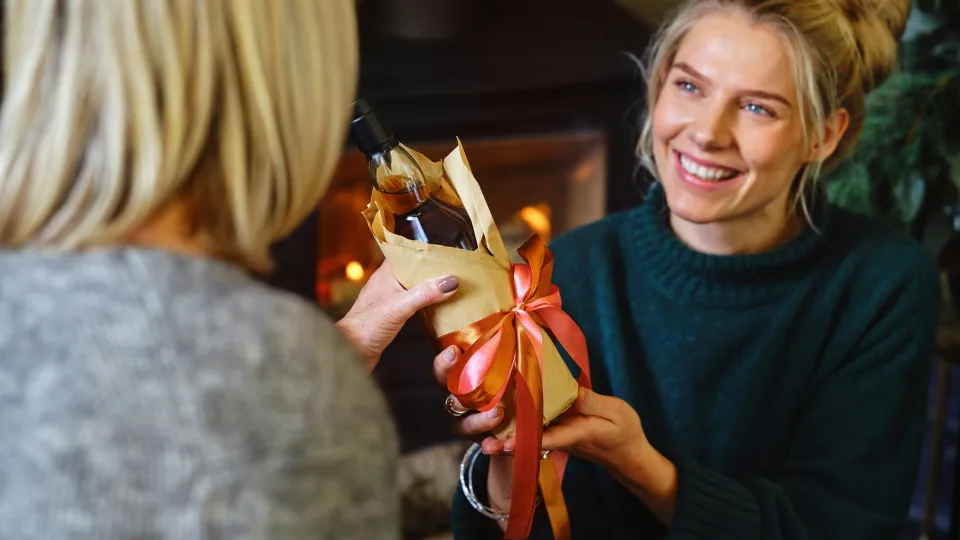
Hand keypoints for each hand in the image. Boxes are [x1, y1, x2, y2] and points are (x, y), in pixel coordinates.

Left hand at [337, 261, 459, 370]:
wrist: (351, 352)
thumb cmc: (366, 327)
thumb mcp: (400, 306)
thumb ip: (425, 293)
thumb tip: (450, 281)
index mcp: (386, 274)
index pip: (407, 253)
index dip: (425, 250)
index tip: (446, 250)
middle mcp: (388, 284)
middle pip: (415, 272)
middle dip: (433, 271)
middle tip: (456, 270)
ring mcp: (390, 300)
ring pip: (415, 289)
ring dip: (431, 289)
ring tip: (451, 287)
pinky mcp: (392, 316)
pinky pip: (414, 305)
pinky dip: (426, 305)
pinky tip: (438, 309)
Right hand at [433, 344, 513, 527]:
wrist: (531, 418)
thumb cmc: (520, 379)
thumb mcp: (517, 359)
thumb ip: (513, 341)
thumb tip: (519, 311)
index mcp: (465, 378)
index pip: (444, 369)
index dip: (444, 362)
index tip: (454, 350)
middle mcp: (463, 400)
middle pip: (447, 393)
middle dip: (450, 381)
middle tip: (463, 376)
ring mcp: (471, 421)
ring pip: (461, 423)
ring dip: (476, 419)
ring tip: (497, 412)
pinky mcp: (486, 440)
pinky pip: (483, 445)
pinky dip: (489, 445)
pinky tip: (494, 444)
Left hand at [483, 387, 677, 524]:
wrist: (628, 454)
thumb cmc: (625, 431)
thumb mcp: (615, 411)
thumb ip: (591, 401)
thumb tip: (568, 389)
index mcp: (576, 433)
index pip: (546, 438)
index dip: (524, 441)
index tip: (501, 444)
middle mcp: (561, 438)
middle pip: (530, 438)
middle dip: (505, 439)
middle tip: (481, 442)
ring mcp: (557, 436)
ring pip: (530, 433)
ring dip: (509, 431)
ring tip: (483, 429)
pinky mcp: (556, 432)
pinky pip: (536, 427)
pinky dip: (522, 420)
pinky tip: (504, 408)